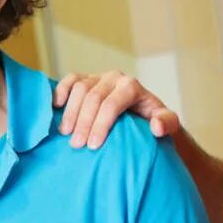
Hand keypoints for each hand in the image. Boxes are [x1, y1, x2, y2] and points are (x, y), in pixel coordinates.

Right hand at [53, 72, 180, 148]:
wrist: (143, 112)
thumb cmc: (152, 120)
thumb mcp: (167, 123)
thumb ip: (168, 123)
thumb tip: (156, 126)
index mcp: (132, 86)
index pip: (112, 104)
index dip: (101, 124)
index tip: (93, 146)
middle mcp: (114, 77)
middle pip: (93, 97)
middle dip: (83, 122)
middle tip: (76, 145)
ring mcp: (99, 76)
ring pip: (79, 89)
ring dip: (70, 112)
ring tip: (65, 133)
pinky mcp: (86, 78)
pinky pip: (70, 79)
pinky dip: (61, 90)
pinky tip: (55, 106)